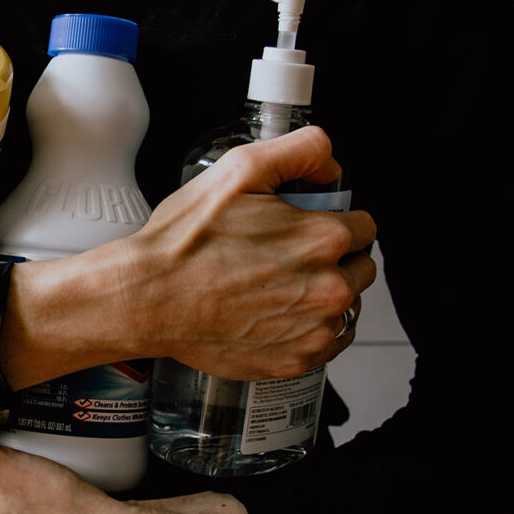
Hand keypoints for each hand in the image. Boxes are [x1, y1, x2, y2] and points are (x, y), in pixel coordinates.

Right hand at [0, 126, 376, 386]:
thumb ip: (300, 150)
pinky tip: (274, 315)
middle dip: (333, 259)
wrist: (148, 298)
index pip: (364, 226)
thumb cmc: (185, 241)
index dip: (334, 220)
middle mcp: (329, 289)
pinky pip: (325, 344)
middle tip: (285, 256)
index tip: (305, 226)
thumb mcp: (240, 169)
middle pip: (360, 268)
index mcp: (324, 239)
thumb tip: (331, 163)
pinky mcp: (293, 362)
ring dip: (322, 295)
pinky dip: (308, 330)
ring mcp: (313, 331)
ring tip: (275, 287)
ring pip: (345, 308)